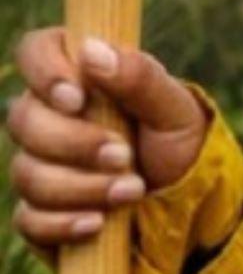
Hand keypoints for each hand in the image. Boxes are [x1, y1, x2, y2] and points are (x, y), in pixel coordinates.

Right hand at [6, 27, 207, 254]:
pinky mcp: (40, 211)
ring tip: (132, 190)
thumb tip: (91, 51)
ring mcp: (39, 164)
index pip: (35, 51)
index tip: (77, 99)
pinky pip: (29, 219)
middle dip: (76, 143)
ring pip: (28, 173)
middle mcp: (49, 117)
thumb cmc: (178, 140)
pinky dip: (63, 223)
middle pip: (24, 120)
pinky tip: (96, 223)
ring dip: (82, 186)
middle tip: (125, 156)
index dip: (45, 72)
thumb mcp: (173, 108)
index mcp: (80, 76)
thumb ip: (139, 77)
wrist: (188, 199)